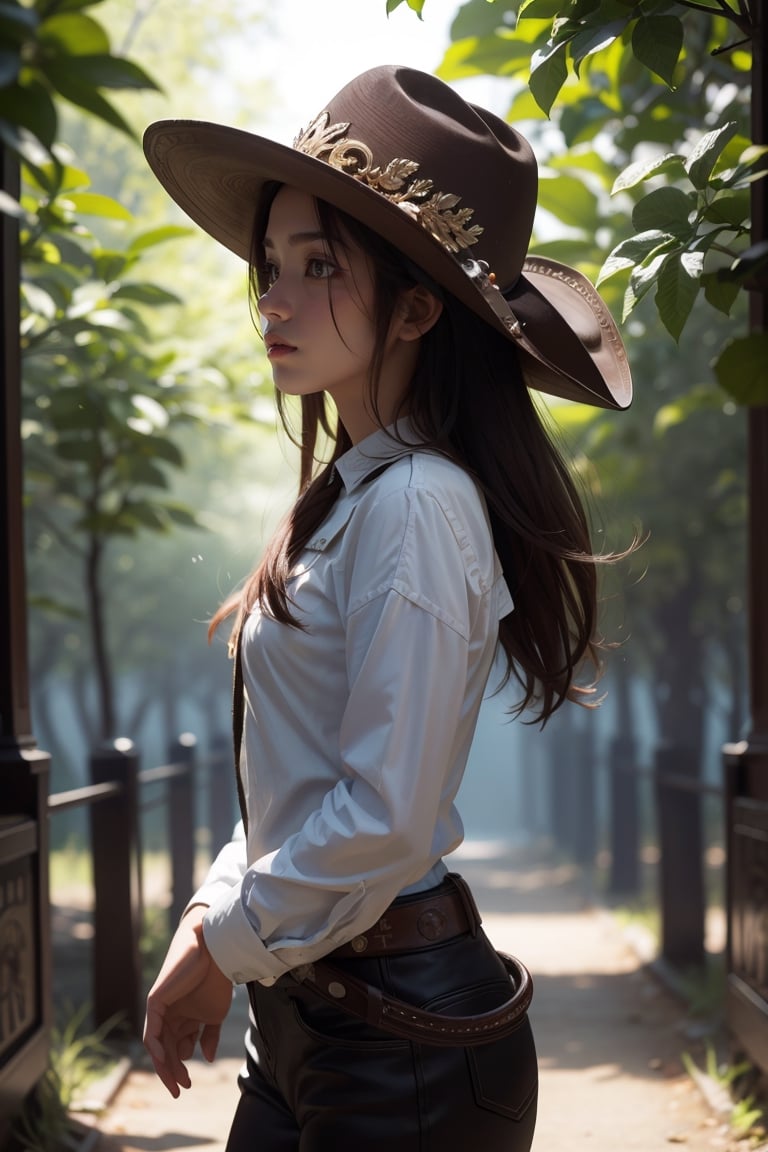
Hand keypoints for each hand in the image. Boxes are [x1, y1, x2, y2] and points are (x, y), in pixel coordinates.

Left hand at [143, 906, 233, 1096]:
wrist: (214, 952)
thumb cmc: (216, 979)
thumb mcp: (215, 1014)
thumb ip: (209, 1037)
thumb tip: (205, 1059)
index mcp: (184, 1019)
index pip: (177, 1049)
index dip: (180, 1068)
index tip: (188, 1084)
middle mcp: (170, 1016)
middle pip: (166, 1050)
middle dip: (172, 1071)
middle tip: (181, 1088)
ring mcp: (161, 1009)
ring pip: (157, 1044)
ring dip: (164, 1064)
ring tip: (174, 1080)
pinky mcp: (155, 1002)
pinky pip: (151, 1030)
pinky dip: (155, 1047)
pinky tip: (163, 1059)